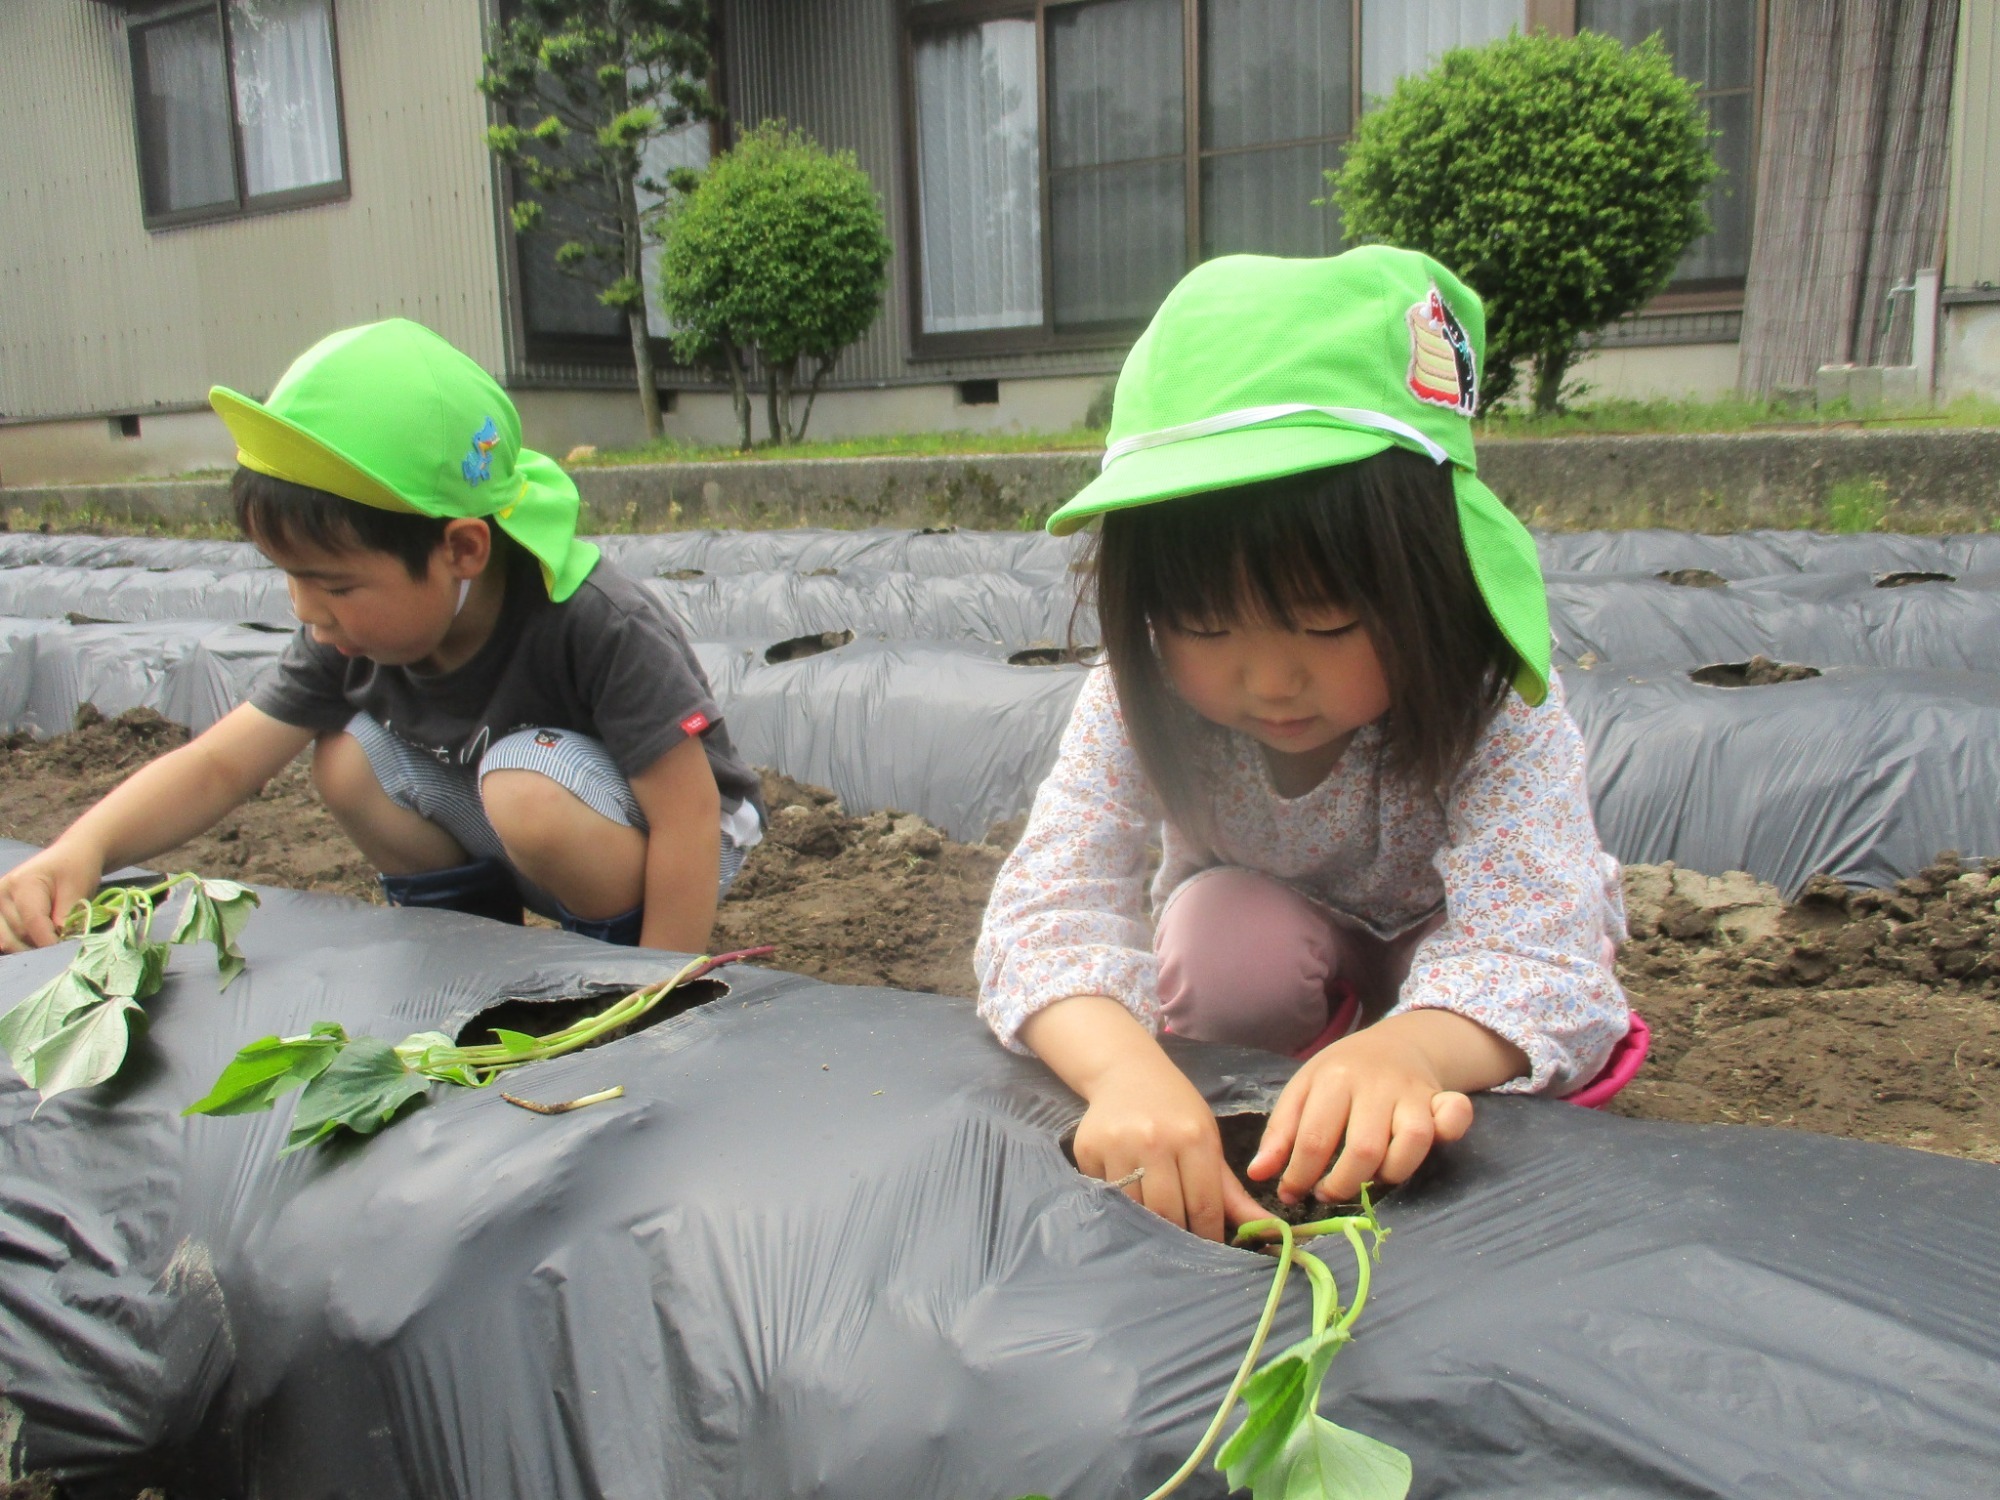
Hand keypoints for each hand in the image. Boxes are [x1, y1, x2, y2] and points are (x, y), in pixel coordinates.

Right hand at [0, 839, 103, 951]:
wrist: (70, 856)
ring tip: (52, 941)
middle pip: (20, 934)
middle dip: (42, 945)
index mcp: (23, 884)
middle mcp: (2, 893)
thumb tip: (58, 944)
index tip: (66, 952)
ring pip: (9, 940)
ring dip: (31, 947)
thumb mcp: (78, 890)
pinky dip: (19, 944)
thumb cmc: (76, 870)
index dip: (50, 941)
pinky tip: (35, 944)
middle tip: (63, 946)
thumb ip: (65, 917)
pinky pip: (3, 937)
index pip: (33, 922)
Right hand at [1072, 1049, 1267, 1242]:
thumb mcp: (1208, 1141)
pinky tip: (1126, 1198)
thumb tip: (1269, 1231)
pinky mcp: (1087, 1150)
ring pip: (1135, 1210)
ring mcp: (1118, 1145)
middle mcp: (1155, 1140)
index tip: (1210, 1250)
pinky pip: (1106, 1197)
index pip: (1203, 1204)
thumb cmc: (1176, 1111)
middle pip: (1168, 1213)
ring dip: (1147, 1225)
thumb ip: (1232, 1191)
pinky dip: (1118, 1205)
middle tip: (1182, 1243)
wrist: (1125, 1072)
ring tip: (1155, 1226)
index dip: (1208, 1235)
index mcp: (1193, 1137)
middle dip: (1179, 1235)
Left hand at [1248, 1010, 1523, 1203]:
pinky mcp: (1442, 1098)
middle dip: (1343, 1184)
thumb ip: (1280, 1133)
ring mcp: (1412, 1092)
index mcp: (1333, 1079)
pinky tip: (1425, 1147)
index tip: (1292, 1194)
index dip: (1300, 1176)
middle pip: (1364, 1148)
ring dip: (1390, 1174)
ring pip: (1411, 1141)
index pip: (1314, 1139)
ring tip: (1370, 1179)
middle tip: (1329, 1193)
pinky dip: (1448, 1132)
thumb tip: (1259, 1174)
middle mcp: (1375, 1084)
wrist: (1396, 1043)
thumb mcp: (1302, 1090)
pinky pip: (1455, 1117)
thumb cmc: (1341, 1074)